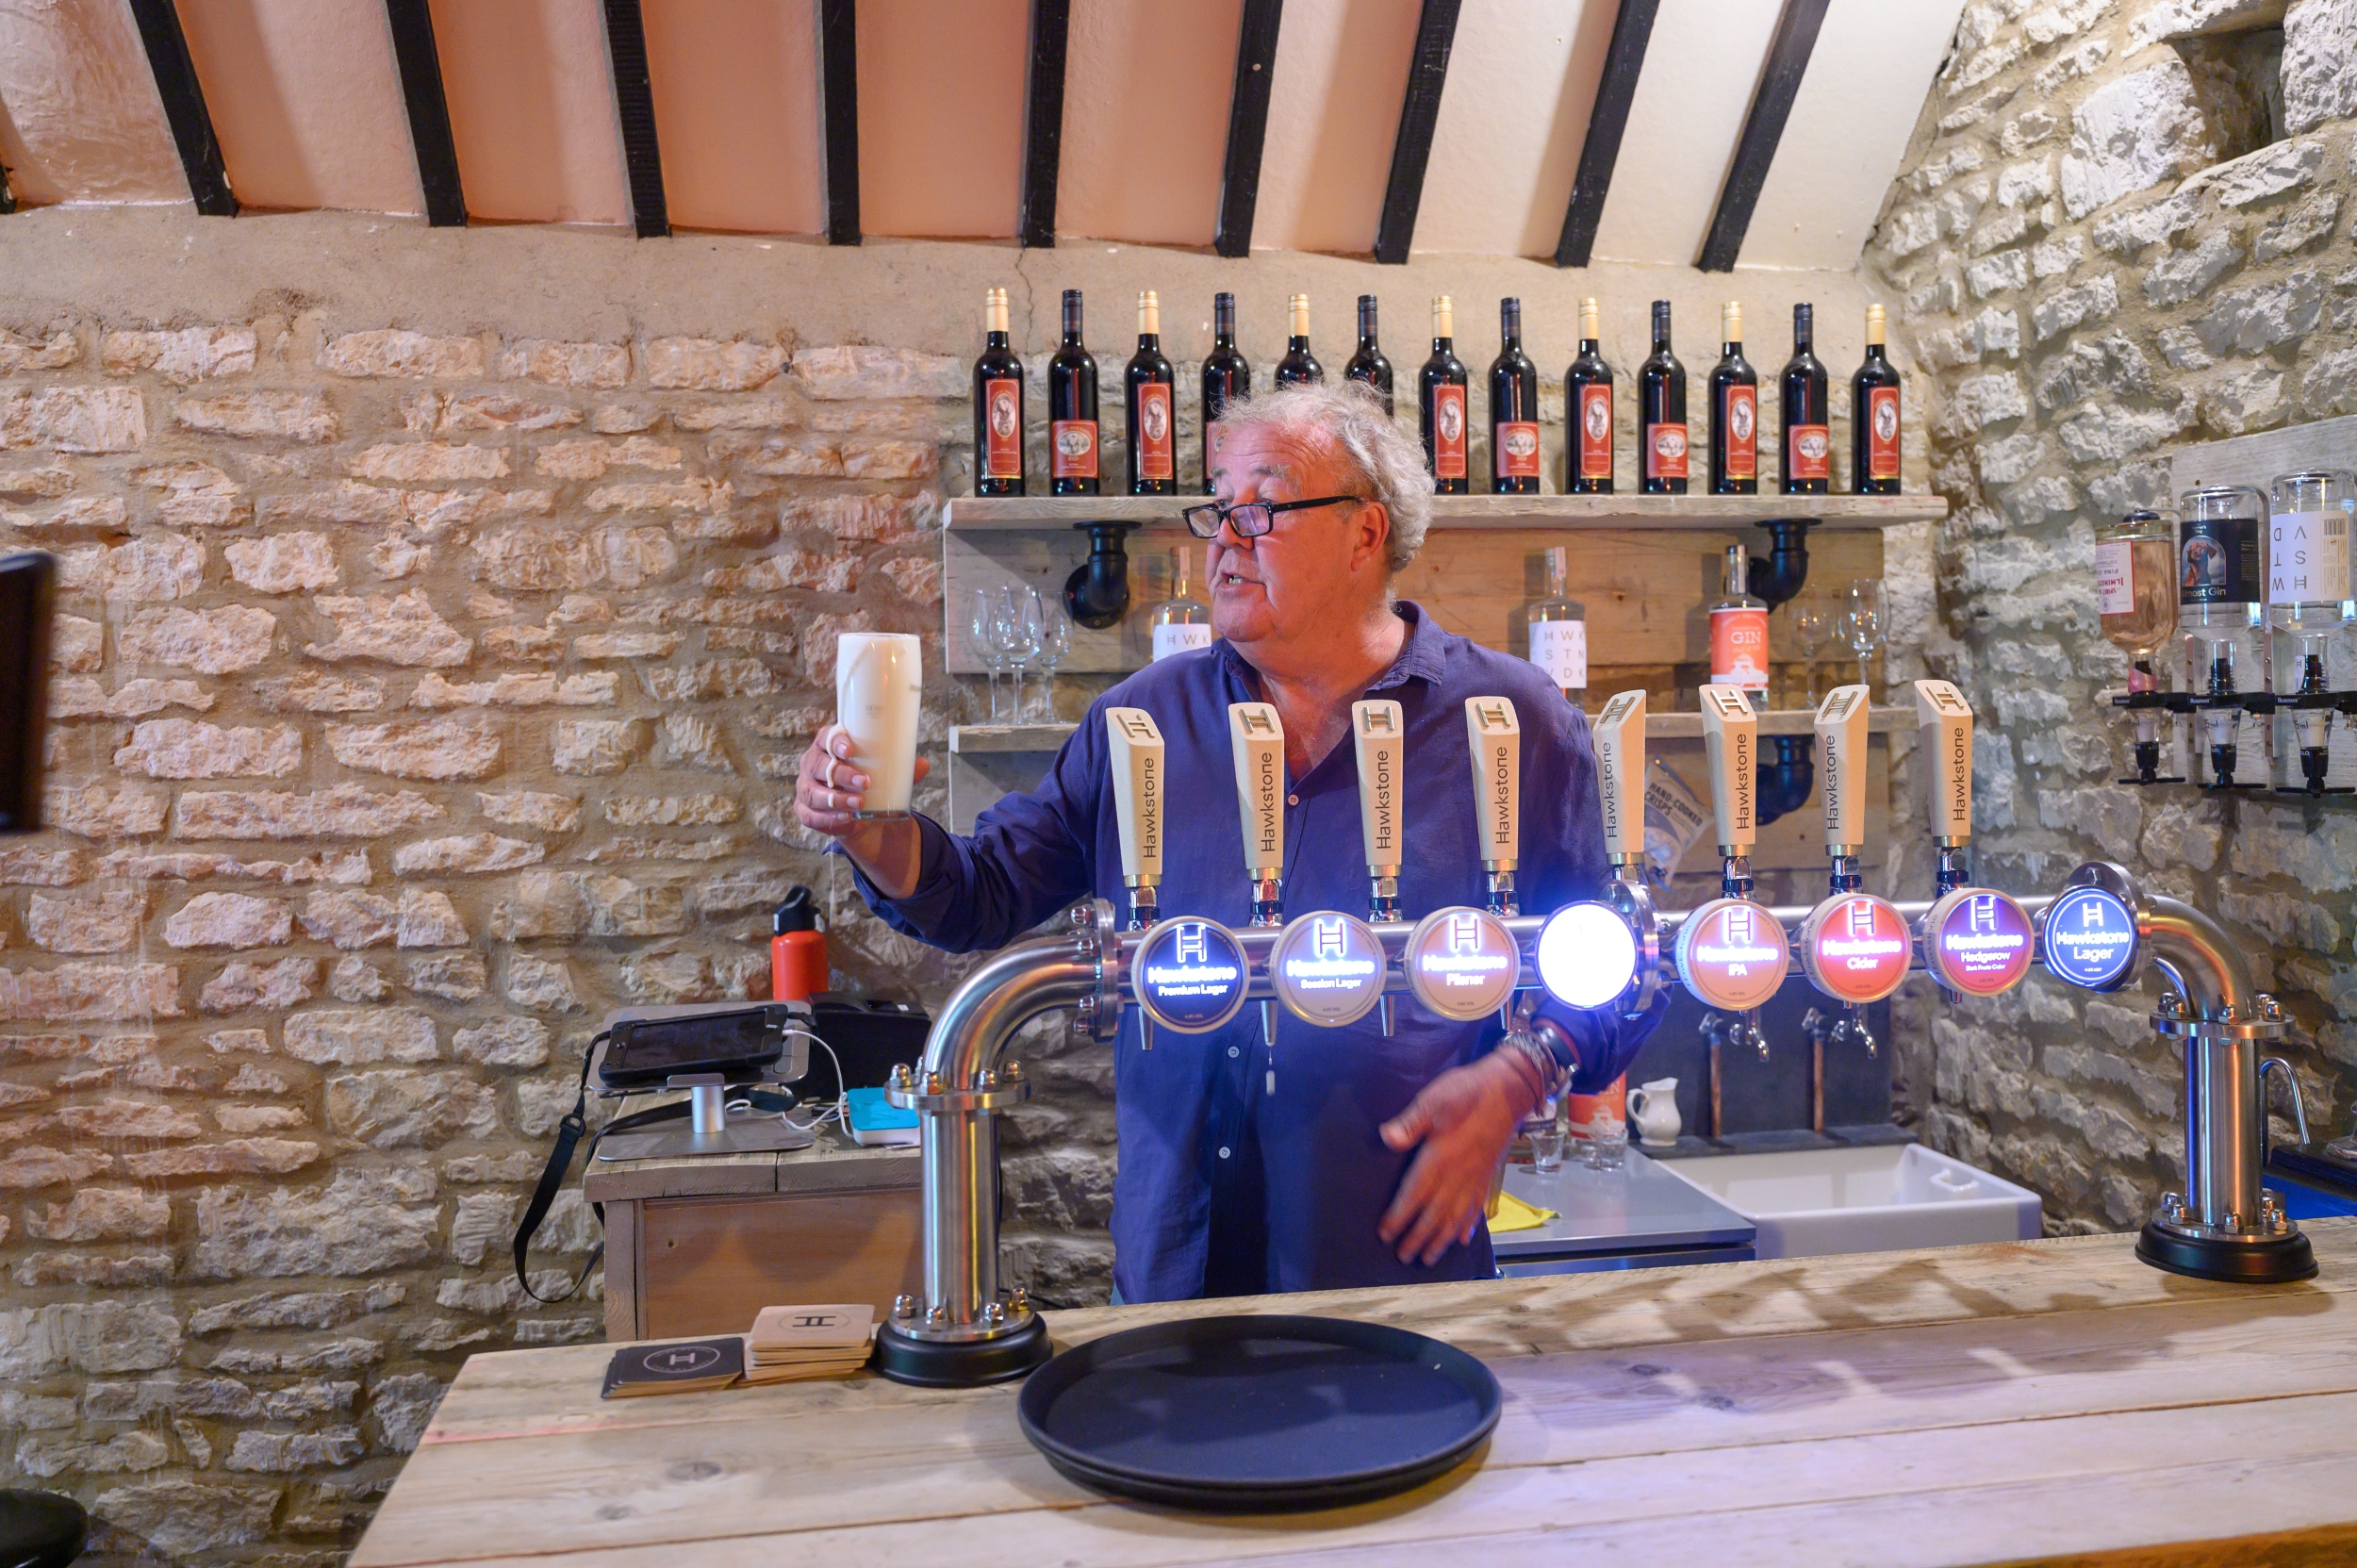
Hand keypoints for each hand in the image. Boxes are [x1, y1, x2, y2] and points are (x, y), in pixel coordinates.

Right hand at [792, 724, 929, 835]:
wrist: (859, 813)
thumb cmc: (868, 783)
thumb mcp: (885, 774)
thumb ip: (902, 770)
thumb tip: (923, 764)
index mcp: (828, 745)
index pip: (826, 737)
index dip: (835, 742)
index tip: (849, 750)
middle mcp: (812, 763)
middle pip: (818, 764)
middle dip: (841, 774)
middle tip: (865, 782)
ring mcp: (806, 786)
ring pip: (812, 792)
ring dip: (835, 799)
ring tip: (858, 804)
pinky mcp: (805, 809)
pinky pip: (810, 815)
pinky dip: (828, 819)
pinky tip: (846, 819)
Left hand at [1377, 1052, 1542, 1265]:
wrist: (1508, 1090)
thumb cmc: (1467, 1093)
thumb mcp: (1433, 1100)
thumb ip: (1410, 1123)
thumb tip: (1387, 1138)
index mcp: (1440, 1158)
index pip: (1414, 1195)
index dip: (1399, 1216)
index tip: (1385, 1234)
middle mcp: (1458, 1175)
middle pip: (1434, 1214)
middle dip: (1418, 1237)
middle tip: (1403, 1257)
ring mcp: (1475, 1178)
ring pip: (1455, 1217)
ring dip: (1441, 1239)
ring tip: (1429, 1258)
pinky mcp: (1487, 1175)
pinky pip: (1476, 1207)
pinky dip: (1468, 1225)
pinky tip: (1463, 1238)